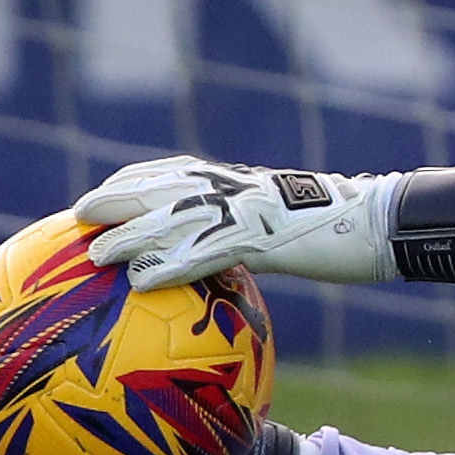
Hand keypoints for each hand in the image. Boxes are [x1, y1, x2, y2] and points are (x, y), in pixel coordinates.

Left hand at [75, 153, 404, 289]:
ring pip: (175, 219)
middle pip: (160, 186)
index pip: (169, 170)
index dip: (129, 183)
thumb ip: (244, 232)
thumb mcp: (284, 224)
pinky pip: (206, 253)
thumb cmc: (336, 228)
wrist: (379, 221)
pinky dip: (170, 266)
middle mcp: (234, 187)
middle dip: (115, 200)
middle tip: (76, 218)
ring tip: (94, 255)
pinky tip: (141, 283)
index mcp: (236, 179)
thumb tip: (217, 259)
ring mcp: (247, 209)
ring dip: (130, 236)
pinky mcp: (262, 237)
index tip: (96, 199)